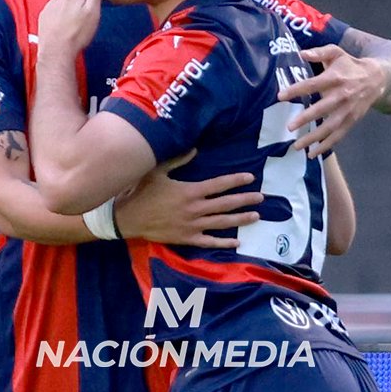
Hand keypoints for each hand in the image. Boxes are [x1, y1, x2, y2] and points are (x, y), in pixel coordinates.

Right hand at [114, 152, 262, 246]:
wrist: (128, 218)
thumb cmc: (142, 192)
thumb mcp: (158, 171)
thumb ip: (177, 160)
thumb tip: (195, 149)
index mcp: (190, 191)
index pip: (219, 185)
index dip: (236, 181)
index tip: (250, 178)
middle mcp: (195, 209)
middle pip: (226, 204)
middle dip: (245, 200)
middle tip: (261, 197)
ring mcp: (193, 226)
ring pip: (222, 222)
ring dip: (241, 219)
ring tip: (256, 216)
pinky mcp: (187, 239)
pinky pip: (209, 242)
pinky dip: (223, 242)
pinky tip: (237, 242)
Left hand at [277, 44, 390, 157]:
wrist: (376, 79)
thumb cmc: (349, 65)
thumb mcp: (336, 53)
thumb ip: (319, 52)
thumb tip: (301, 53)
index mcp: (335, 78)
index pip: (313, 84)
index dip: (297, 90)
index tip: (280, 96)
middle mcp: (342, 95)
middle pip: (322, 108)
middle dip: (306, 118)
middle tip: (289, 127)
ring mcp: (348, 110)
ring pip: (330, 127)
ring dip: (314, 138)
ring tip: (297, 146)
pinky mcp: (352, 121)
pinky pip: (338, 136)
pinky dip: (326, 146)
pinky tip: (313, 153)